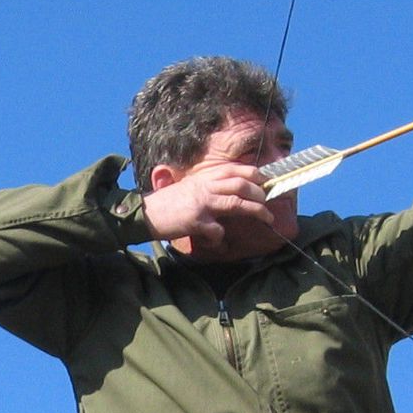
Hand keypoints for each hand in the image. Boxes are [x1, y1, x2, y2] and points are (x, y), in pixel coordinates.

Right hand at [141, 162, 273, 250]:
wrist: (144, 214)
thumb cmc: (167, 204)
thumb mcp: (188, 188)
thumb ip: (207, 188)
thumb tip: (229, 192)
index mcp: (203, 178)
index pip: (233, 169)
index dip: (252, 174)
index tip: (265, 180)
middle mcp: (205, 187)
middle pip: (241, 185)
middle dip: (260, 192)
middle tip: (268, 200)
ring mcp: (202, 204)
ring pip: (237, 204)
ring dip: (257, 210)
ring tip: (268, 218)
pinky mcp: (196, 221)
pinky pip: (217, 231)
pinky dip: (221, 239)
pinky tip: (218, 243)